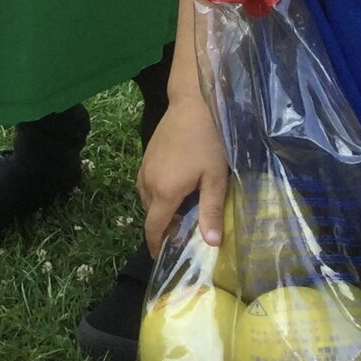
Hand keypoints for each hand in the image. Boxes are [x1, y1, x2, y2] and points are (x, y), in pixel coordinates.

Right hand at [138, 97, 227, 254]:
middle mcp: (148, 181)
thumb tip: (211, 244)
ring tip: (182, 211)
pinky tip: (176, 187)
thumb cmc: (208, 141)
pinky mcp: (147, 154)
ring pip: (146, 197)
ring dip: (159, 209)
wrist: (194, 103)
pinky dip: (156, 193)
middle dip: (162, 226)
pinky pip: (146, 182)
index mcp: (164, 191)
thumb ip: (211, 211)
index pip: (153, 227)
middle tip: (184, 232)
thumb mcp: (215, 178)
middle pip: (149, 213)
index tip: (162, 258)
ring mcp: (145, 166)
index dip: (156, 245)